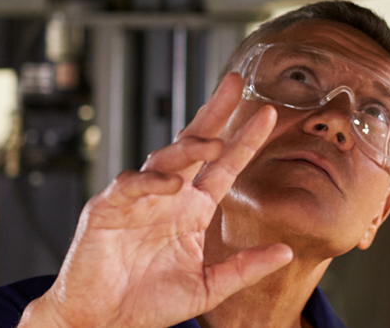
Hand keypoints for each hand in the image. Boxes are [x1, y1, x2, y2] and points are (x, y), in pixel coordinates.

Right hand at [20, 74, 292, 327]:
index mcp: (193, 210)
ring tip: (212, 144)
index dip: (245, 141)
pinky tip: (171, 184)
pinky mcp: (107, 210)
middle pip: (194, 144)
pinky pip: (130, 185)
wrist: (103, 323)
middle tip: (235, 85)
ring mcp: (137, 199)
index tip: (269, 116)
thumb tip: (286, 252)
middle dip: (215, 113)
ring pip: (164, 159)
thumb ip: (244, 268)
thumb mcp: (208, 287)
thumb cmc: (149, 304)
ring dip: (188, 148)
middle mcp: (168, 197)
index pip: (224, 167)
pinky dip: (150, 182)